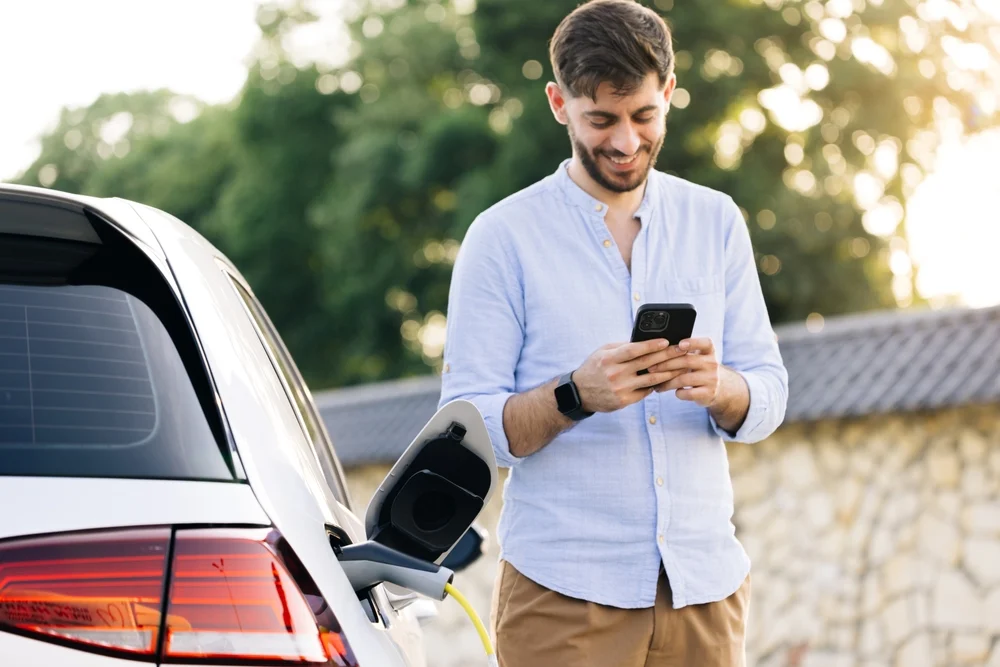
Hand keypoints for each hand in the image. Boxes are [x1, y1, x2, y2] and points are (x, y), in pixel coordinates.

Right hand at [573, 339, 688, 412]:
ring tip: (681, 367)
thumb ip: (621, 347)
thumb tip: (644, 341)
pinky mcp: (624, 401)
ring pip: (650, 380)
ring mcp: (620, 389)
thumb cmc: (594, 368)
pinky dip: (656, 385)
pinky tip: (666, 379)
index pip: (634, 350)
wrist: (579, 393)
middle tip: (681, 350)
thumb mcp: (602, 353)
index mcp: (609, 359)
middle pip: (646, 363)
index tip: (666, 341)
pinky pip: (645, 392)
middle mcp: (615, 374)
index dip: (651, 345)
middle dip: (667, 356)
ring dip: (668, 373)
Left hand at [646, 337, 720, 407]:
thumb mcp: (696, 358)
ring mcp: (712, 379)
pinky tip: (675, 392)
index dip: (693, 342)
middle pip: (687, 361)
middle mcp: (712, 363)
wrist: (714, 389)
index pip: (705, 343)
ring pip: (685, 379)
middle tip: (651, 368)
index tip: (680, 344)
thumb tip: (656, 350)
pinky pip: (688, 393)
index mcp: (709, 351)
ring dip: (668, 382)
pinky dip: (679, 393)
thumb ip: (683, 353)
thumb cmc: (697, 370)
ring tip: (657, 384)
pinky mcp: (709, 393)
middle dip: (666, 364)